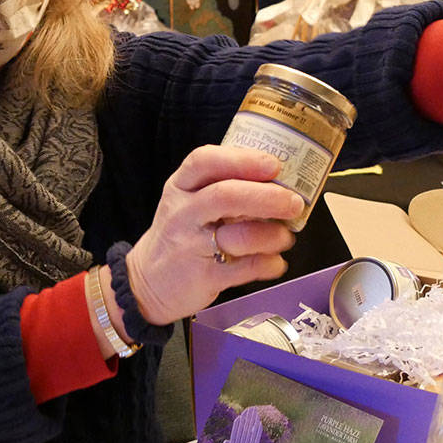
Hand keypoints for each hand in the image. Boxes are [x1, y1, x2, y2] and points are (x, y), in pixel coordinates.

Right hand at [125, 145, 303, 325]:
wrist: (148, 281)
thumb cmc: (182, 233)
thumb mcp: (189, 201)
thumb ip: (223, 186)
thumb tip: (279, 181)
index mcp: (181, 187)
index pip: (204, 161)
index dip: (242, 160)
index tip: (273, 165)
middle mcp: (183, 213)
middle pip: (226, 196)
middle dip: (267, 197)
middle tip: (294, 203)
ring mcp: (190, 246)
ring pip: (241, 236)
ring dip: (273, 235)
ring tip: (285, 237)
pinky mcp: (202, 277)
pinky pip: (245, 269)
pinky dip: (269, 264)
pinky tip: (276, 262)